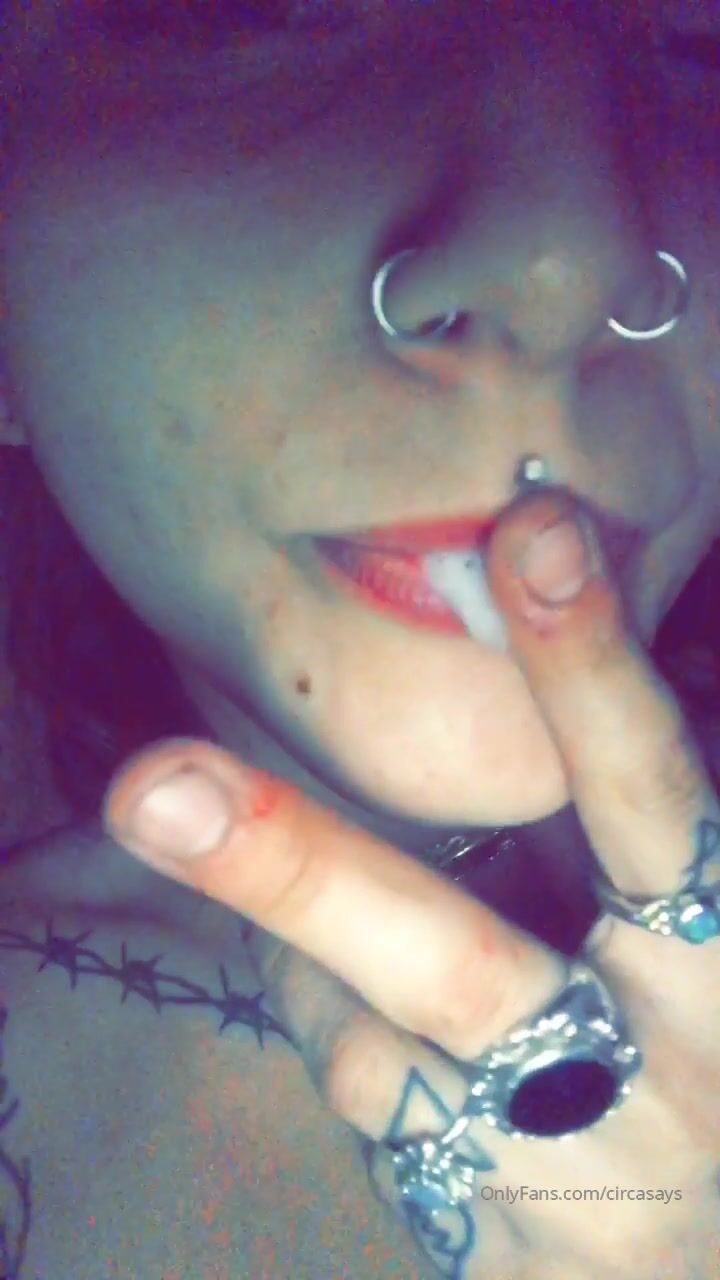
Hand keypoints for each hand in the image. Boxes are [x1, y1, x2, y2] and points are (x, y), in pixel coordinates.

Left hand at [103, 489, 719, 1279]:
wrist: (717, 1253)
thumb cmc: (699, 1040)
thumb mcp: (683, 924)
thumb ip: (616, 813)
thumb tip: (526, 631)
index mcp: (718, 959)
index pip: (654, 797)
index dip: (594, 668)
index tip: (531, 527)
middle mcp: (652, 1076)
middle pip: (448, 963)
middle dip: (297, 868)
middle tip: (153, 784)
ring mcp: (563, 1187)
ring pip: (357, 1046)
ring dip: (316, 956)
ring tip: (349, 908)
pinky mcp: (499, 1267)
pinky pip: (358, 1109)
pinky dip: (335, 1026)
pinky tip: (374, 1012)